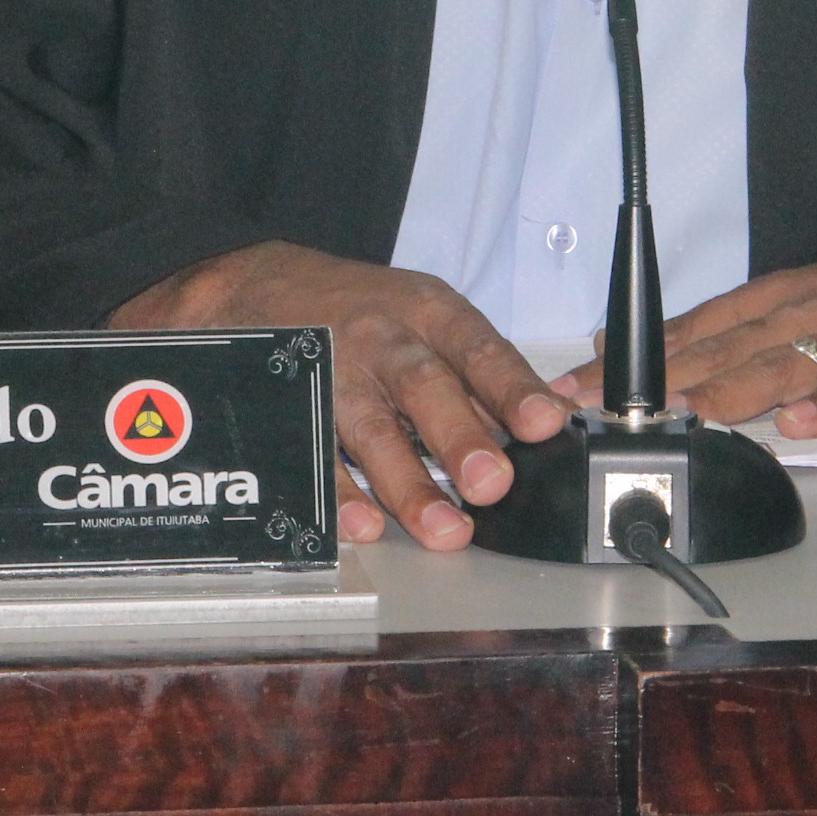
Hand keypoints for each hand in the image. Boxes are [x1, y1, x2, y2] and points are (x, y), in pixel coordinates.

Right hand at [110, 241, 568, 548]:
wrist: (257, 286)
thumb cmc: (364, 311)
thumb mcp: (428, 316)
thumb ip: (487, 371)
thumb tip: (558, 415)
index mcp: (427, 312)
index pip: (478, 347)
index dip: (512, 386)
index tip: (545, 422)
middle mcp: (380, 338)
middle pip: (422, 385)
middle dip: (459, 436)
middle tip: (492, 483)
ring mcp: (331, 373)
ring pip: (369, 428)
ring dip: (407, 483)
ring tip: (444, 529)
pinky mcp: (289, 407)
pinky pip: (312, 455)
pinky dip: (338, 494)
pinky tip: (363, 525)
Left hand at [564, 238, 816, 437]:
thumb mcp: (816, 307)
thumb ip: (750, 337)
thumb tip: (674, 362)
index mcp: (787, 295)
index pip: (699, 324)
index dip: (638, 355)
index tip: (583, 383)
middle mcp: (816, 307)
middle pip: (732, 344)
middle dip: (665, 377)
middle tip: (613, 406)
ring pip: (793, 361)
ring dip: (738, 389)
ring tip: (694, 413)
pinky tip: (802, 425)